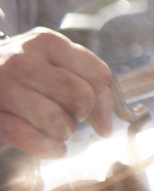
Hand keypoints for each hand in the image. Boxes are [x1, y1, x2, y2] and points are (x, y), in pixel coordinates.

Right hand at [0, 28, 115, 155]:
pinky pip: (26, 136)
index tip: (87, 107)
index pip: (98, 75)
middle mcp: (24, 59)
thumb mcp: (52, 66)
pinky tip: (53, 148)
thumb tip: (107, 128)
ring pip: (55, 119)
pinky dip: (46, 148)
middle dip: (81, 115)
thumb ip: (88, 88)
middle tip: (70, 118)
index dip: (99, 98)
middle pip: (80, 97)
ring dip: (63, 133)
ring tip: (58, 132)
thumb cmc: (19, 75)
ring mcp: (3, 85)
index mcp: (47, 42)